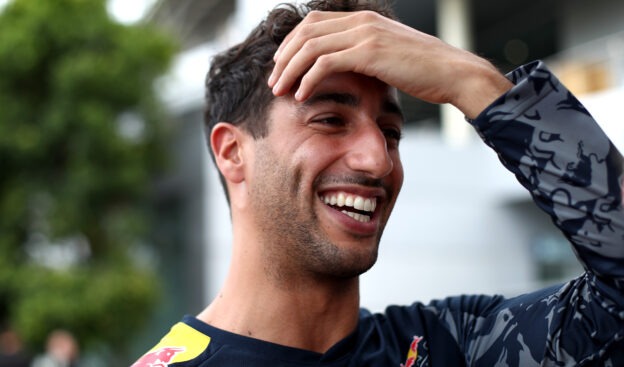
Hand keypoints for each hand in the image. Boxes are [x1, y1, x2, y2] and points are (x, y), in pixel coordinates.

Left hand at [269, 10, 512, 118]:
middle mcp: (360, 21)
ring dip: (289, 69)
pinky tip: (300, 95)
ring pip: (310, 46)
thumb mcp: (388, 55)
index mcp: (363, 18)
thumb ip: (364, 54)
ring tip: (279, 90)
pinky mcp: (369, 52)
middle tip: (273, 81)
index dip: (291, 43)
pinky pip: (325, 63)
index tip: (281, 65)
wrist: (452, 72)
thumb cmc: (423, 70)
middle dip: (283, 57)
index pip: (313, 22)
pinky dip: (308, 79)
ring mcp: (364, 34)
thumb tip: (344, 69)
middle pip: (305, 32)